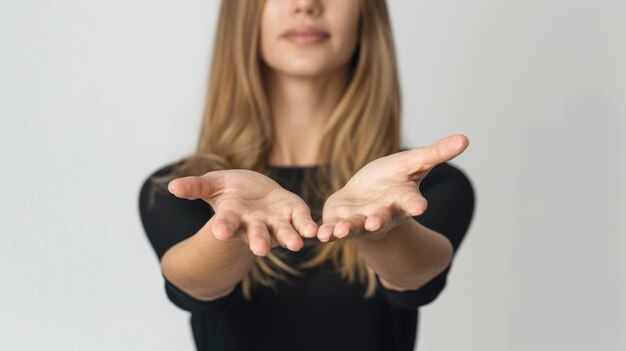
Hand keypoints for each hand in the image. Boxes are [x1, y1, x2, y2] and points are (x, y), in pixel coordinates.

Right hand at [167, 169, 317, 255]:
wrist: (257, 193)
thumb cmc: (232, 191)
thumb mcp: (213, 184)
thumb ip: (195, 187)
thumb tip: (171, 187)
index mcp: (234, 216)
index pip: (226, 223)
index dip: (223, 227)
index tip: (219, 233)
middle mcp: (255, 223)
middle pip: (256, 234)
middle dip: (258, 241)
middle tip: (260, 250)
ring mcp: (276, 221)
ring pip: (282, 232)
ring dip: (288, 239)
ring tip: (296, 246)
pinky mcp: (294, 213)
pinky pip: (302, 222)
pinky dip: (307, 226)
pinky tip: (314, 231)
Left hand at [316, 134, 469, 241]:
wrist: (367, 196)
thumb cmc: (393, 178)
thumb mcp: (413, 163)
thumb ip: (436, 154)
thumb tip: (466, 138)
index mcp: (402, 200)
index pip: (411, 201)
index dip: (415, 204)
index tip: (420, 207)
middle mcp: (382, 214)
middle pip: (382, 218)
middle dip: (379, 220)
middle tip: (375, 222)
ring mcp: (360, 220)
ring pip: (355, 227)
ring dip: (348, 229)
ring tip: (338, 231)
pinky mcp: (339, 221)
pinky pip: (332, 229)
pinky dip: (326, 232)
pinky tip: (319, 235)